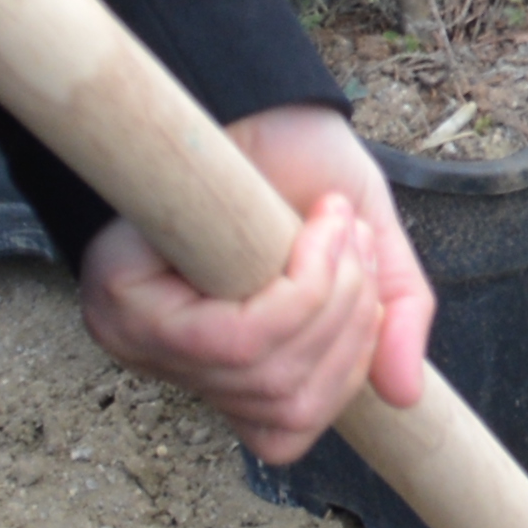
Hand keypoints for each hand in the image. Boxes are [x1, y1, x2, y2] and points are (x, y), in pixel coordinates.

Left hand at [78, 105, 434, 464]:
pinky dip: (305, 286)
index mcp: (218, 366)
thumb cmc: (295, 166)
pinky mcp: (125, 302)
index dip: (343, 375)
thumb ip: (387, 319)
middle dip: (351, 324)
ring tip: (336, 226)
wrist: (254, 92)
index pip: (279, 436)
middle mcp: (168, 366)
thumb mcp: (366, 251)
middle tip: (351, 242)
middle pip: (285, 405)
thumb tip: (403, 396)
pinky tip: (316, 230)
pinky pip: (242, 340)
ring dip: (334, 296)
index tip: (366, 291)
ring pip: (268, 375)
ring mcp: (138, 340)